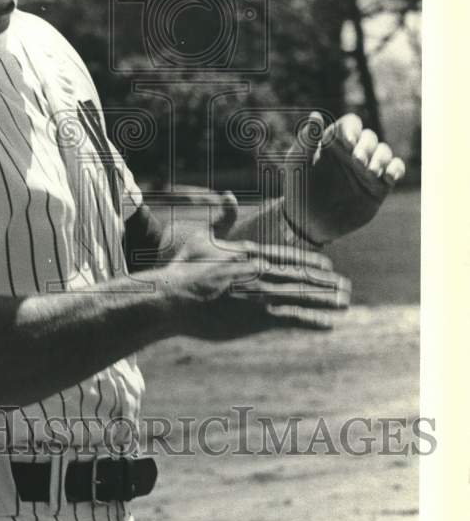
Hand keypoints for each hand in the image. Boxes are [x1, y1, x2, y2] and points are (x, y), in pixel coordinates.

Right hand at [162, 236, 349, 339]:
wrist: (173, 297)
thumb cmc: (183, 268)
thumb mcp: (202, 237)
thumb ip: (221, 218)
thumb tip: (230, 196)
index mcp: (250, 254)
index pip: (288, 256)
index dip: (310, 262)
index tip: (328, 265)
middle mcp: (261, 272)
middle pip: (301, 276)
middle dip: (326, 281)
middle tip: (346, 285)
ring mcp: (261, 295)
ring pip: (303, 296)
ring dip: (327, 299)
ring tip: (345, 302)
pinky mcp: (258, 318)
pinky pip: (294, 319)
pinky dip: (313, 321)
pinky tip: (329, 324)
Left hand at [283, 112, 405, 244]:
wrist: (307, 222)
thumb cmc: (298, 189)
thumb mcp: (297, 163)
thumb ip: (306, 140)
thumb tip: (316, 115)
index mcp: (334, 142)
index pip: (351, 123)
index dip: (352, 129)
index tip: (348, 143)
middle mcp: (352, 152)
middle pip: (369, 137)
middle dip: (367, 147)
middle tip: (358, 163)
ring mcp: (366, 168)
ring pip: (384, 151)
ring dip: (381, 158)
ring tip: (369, 172)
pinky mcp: (378, 186)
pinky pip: (395, 169)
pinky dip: (396, 169)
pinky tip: (389, 177)